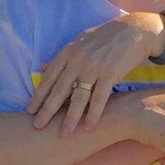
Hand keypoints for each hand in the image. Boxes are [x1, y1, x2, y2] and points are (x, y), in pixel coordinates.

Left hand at [28, 13, 163, 134]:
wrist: (134, 31)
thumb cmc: (105, 37)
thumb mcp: (80, 42)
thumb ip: (62, 57)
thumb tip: (42, 67)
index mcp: (68, 52)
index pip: (49, 77)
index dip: (39, 95)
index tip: (30, 111)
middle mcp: (78, 60)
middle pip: (60, 89)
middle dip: (48, 110)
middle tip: (38, 126)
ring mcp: (94, 67)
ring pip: (79, 97)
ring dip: (70, 117)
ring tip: (64, 134)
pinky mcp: (110, 74)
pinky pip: (100, 98)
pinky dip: (94, 113)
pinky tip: (88, 127)